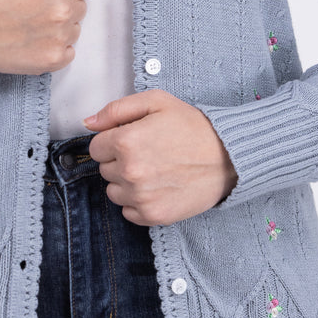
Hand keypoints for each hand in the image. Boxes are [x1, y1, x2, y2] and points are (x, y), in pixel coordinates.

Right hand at [0, 0, 96, 74]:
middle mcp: (63, 10)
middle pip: (82, 7)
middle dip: (63, 5)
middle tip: (32, 6)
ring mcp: (59, 37)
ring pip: (75, 30)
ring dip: (59, 28)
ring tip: (28, 23)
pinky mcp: (52, 60)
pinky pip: (69, 52)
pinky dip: (54, 48)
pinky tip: (32, 40)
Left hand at [82, 89, 238, 225]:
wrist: (228, 157)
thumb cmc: (193, 127)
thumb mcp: (157, 102)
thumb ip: (117, 109)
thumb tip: (89, 122)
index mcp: (126, 141)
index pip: (96, 147)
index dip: (113, 141)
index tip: (133, 139)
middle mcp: (130, 172)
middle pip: (104, 169)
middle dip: (120, 160)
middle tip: (149, 153)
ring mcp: (141, 196)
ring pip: (114, 192)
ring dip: (127, 183)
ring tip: (154, 170)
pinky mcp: (153, 215)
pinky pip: (128, 212)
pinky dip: (138, 202)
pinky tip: (158, 187)